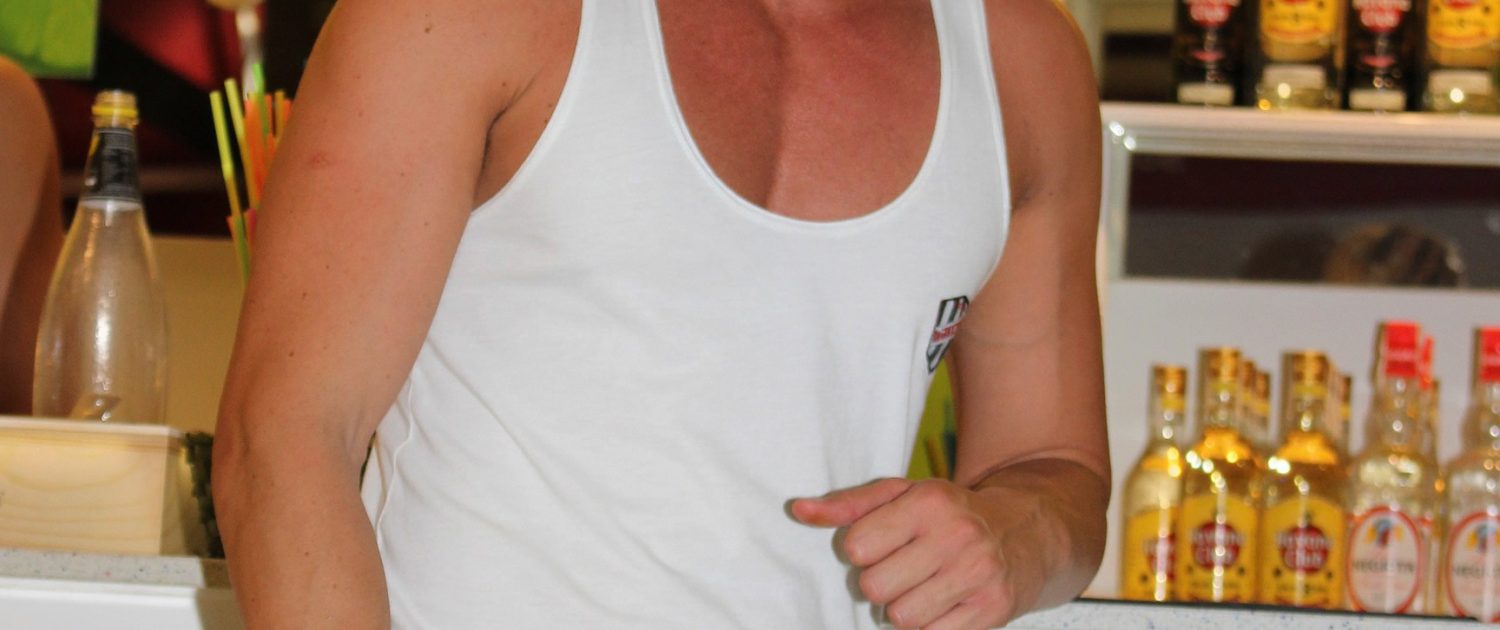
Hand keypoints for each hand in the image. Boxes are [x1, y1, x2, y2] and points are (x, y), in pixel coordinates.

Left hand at [791, 478, 1024, 629]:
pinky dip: (928, 626)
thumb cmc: (948, 514)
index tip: (884, 544)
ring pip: (901, 618)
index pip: (857, 547)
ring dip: (903, 609)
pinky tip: (942, 602)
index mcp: (928, 502)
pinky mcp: (992, 609)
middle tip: (903, 570)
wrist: (1025, 531)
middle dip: (881, 584)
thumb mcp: (903, 496)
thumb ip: (848, 505)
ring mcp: (977, 575)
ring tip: (921, 587)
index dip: (863, 551)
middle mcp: (956, 536)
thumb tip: (798, 511)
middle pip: (875, 588)